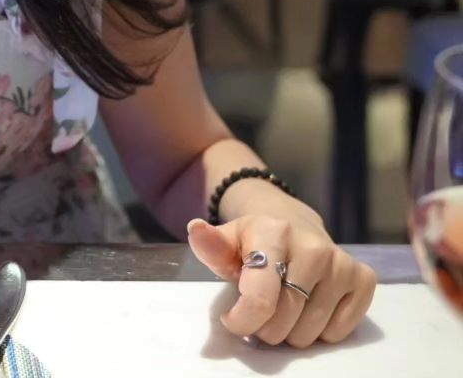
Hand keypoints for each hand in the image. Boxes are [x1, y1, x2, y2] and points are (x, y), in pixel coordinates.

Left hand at [188, 216, 376, 347]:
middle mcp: (313, 247)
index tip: (232, 320)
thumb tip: (195, 228)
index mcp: (273, 233)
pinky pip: (338, 333)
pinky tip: (310, 306)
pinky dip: (320, 332)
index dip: (242, 321)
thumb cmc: (254, 241)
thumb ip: (210, 244)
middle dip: (265, 327)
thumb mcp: (227, 240)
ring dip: (291, 332)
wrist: (293, 224)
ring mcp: (341, 263)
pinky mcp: (363, 279)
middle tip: (261, 310)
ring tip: (284, 308)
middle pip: (283, 322)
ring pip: (310, 334)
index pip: (260, 298)